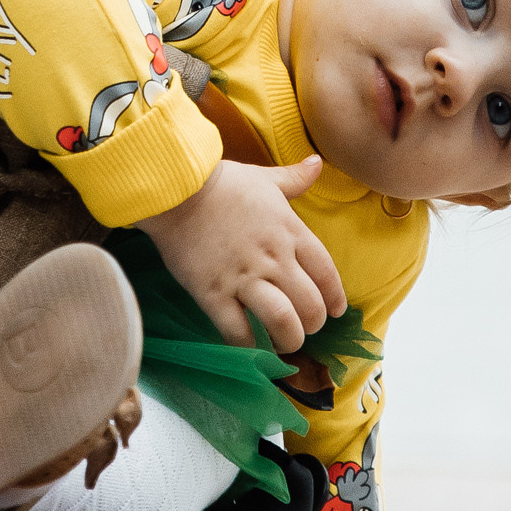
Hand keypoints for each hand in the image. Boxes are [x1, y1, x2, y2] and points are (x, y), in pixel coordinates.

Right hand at [140, 156, 346, 354]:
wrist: (174, 189)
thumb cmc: (220, 182)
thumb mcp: (264, 178)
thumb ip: (294, 178)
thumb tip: (318, 163)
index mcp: (290, 231)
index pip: (326, 273)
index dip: (335, 298)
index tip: (335, 311)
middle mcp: (274, 258)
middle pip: (310, 304)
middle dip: (314, 323)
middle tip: (306, 327)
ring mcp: (243, 277)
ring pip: (282, 321)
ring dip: (289, 339)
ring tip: (284, 343)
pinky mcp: (212, 293)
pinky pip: (238, 331)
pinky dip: (248, 346)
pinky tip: (249, 347)